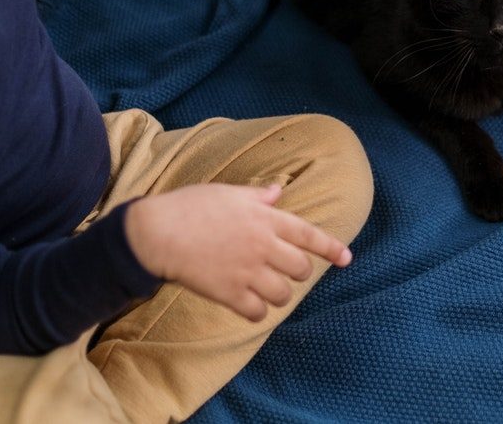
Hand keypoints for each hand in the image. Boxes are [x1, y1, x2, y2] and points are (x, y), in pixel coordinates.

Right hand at [124, 183, 352, 320]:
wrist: (157, 233)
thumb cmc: (190, 206)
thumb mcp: (229, 192)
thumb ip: (258, 196)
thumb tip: (277, 191)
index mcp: (266, 217)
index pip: (309, 234)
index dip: (331, 248)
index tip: (346, 259)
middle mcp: (263, 244)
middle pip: (300, 268)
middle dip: (299, 272)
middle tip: (286, 271)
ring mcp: (247, 270)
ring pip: (283, 294)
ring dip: (280, 295)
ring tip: (268, 290)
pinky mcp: (229, 292)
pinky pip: (257, 312)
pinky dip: (258, 312)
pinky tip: (250, 306)